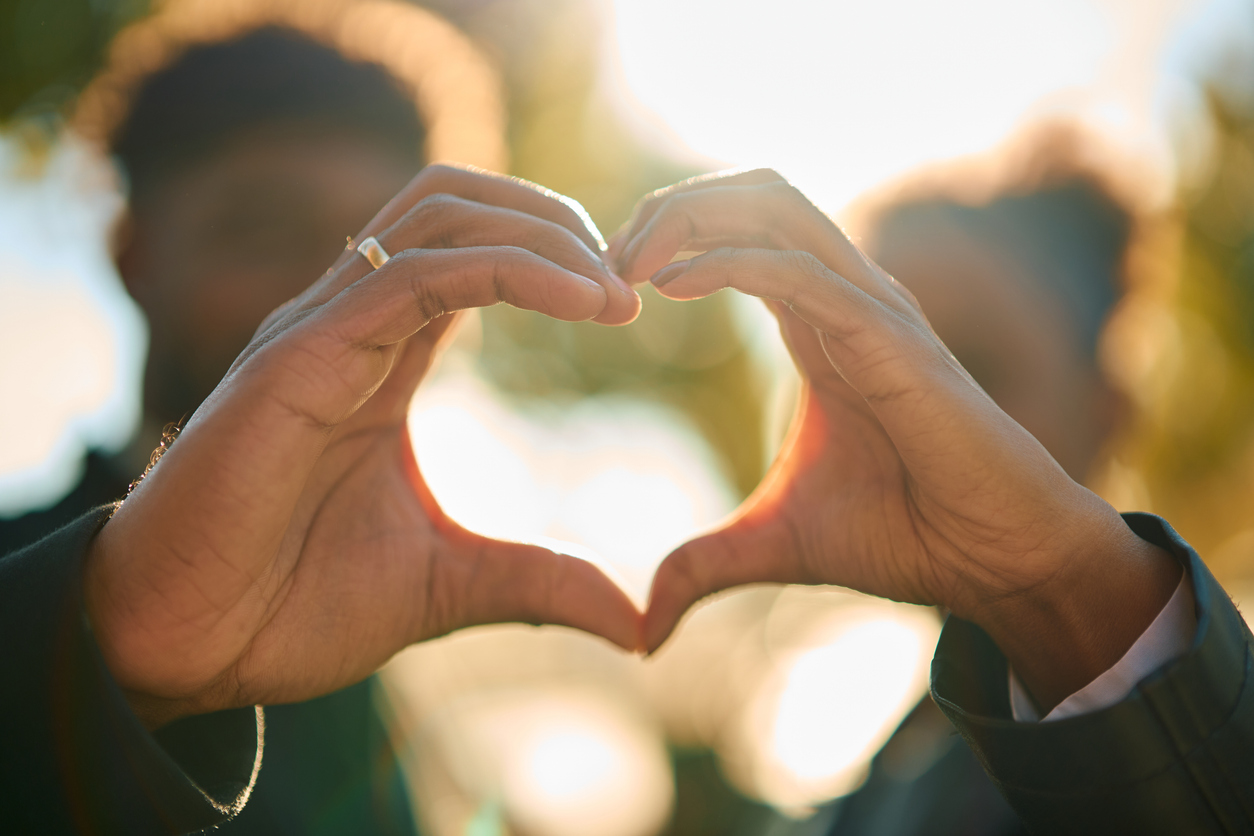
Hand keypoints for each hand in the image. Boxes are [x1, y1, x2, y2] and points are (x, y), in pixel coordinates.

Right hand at [86, 166, 643, 727]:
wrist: (184, 647)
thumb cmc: (291, 606)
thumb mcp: (448, 584)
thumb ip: (538, 581)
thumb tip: (636, 622)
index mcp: (382, 359)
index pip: (471, 253)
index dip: (555, 256)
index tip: (627, 306)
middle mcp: (351, 324)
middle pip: (457, 203)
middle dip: (554, 220)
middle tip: (629, 282)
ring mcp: (321, 330)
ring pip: (438, 213)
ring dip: (539, 231)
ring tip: (611, 288)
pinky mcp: (300, 355)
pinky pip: (414, 273)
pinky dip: (507, 267)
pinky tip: (580, 299)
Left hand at [615, 170, 1179, 710]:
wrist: (995, 561)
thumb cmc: (905, 536)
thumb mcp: (773, 544)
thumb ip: (703, 565)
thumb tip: (644, 628)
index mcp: (818, 324)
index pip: (741, 233)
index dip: (670, 237)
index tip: (607, 283)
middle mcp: (844, 299)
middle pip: (754, 197)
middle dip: (671, 208)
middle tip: (607, 260)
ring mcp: (871, 309)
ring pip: (776, 207)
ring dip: (691, 217)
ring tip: (629, 262)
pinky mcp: (890, 338)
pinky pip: (798, 271)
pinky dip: (728, 263)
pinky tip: (671, 288)